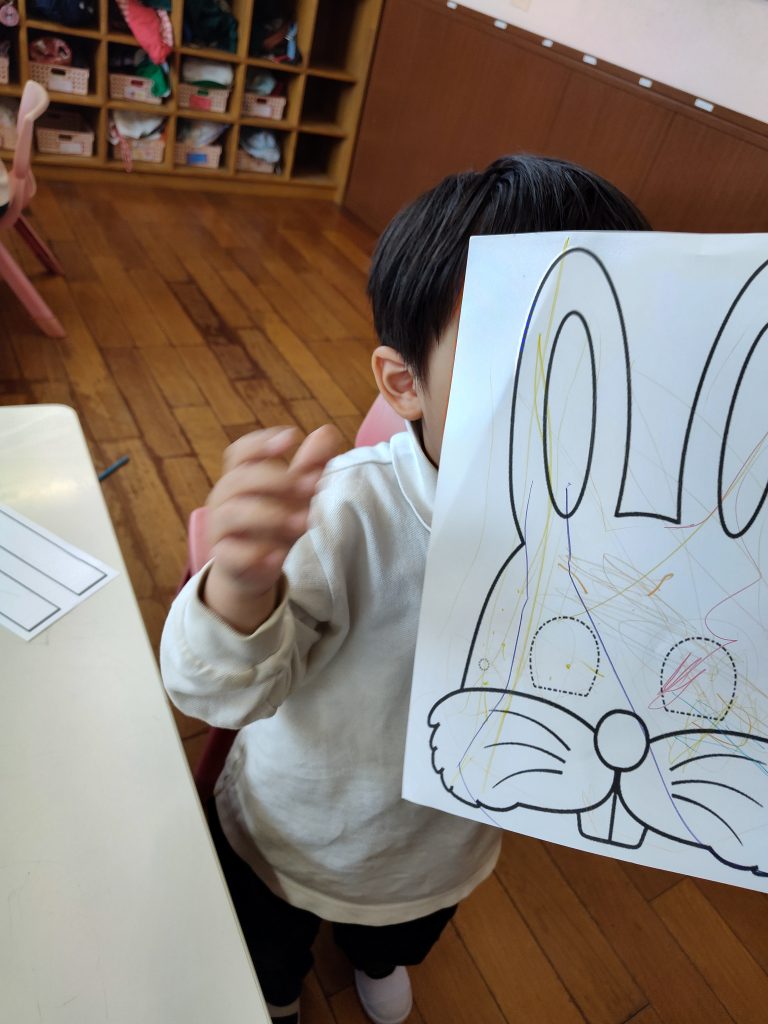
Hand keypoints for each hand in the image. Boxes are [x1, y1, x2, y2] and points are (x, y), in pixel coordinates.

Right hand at [203, 424, 342, 632]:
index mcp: (239, 477)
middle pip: (239, 479)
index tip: (292, 437)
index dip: (262, 442)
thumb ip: (309, 465)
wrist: (252, 569)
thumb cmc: (273, 523)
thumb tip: (328, 431)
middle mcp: (224, 499)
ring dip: (271, 514)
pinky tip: (278, 555)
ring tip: (305, 521)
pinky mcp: (224, 559)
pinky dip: (254, 553)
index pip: (240, 452)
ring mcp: (220, 529)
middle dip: (277, 480)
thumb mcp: (295, 495)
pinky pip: (232, 554)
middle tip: (313, 486)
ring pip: (233, 513)